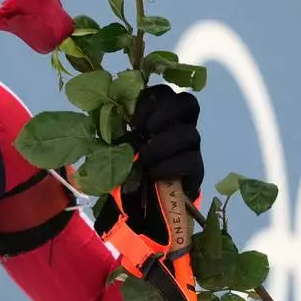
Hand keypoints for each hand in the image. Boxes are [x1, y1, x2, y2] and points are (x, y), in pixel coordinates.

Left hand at [95, 83, 203, 244]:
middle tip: (145, 131)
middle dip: (166, 113)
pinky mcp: (195, 171)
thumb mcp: (117, 148)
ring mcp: (191, 148)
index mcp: (161, 116)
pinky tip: (152, 173)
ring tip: (144, 159)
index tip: (132, 120)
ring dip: (161, 145)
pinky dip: (168, 166)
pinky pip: (190, 161)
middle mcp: (181, 127)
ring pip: (190, 134)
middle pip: (189, 103)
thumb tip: (105, 118)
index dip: (150, 100)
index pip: (165, 93)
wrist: (143, 207)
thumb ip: (116, 131)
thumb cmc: (129, 170)